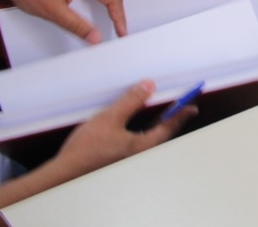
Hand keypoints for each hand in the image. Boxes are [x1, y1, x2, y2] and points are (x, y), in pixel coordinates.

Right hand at [49, 81, 194, 179]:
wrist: (65, 171)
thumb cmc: (86, 150)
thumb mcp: (110, 118)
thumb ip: (131, 101)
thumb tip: (148, 86)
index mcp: (143, 146)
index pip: (169, 126)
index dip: (181, 112)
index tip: (191, 103)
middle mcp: (139, 153)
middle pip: (162, 132)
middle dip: (172, 117)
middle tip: (181, 105)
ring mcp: (130, 156)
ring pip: (151, 136)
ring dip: (158, 123)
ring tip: (163, 110)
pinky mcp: (120, 156)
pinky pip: (139, 139)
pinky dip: (145, 128)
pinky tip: (138, 122)